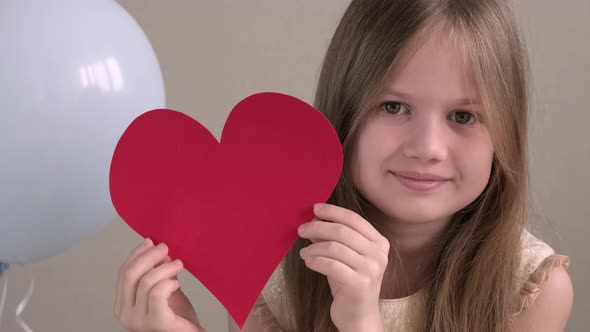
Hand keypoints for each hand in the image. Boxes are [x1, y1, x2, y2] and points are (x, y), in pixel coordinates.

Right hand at [114, 238, 205, 331]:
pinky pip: (157, 293)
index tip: (150, 241)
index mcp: (124, 305)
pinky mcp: (156, 322)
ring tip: (178, 264)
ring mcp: (138, 321)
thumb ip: (159, 273)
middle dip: (148, 256)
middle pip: (130, 274)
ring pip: (146, 282)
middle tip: (165, 247)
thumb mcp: (165, 290)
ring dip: (164, 268)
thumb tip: (159, 252)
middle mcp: (126, 315)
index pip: (124, 273)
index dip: (136, 254)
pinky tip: (177, 283)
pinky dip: (168, 282)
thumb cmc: (178, 319)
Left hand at [297, 203, 388, 330]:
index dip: (333, 211)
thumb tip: (314, 219)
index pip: (354, 219)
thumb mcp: (342, 256)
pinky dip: (316, 261)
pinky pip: (331, 265)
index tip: (315, 209)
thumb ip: (332, 238)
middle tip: (301, 229)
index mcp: (379, 242)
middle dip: (318, 227)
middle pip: (343, 231)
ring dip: (314, 247)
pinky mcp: (360, 284)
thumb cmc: (349, 282)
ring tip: (304, 252)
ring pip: (335, 247)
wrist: (359, 315)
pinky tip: (308, 261)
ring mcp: (371, 269)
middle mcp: (378, 254)